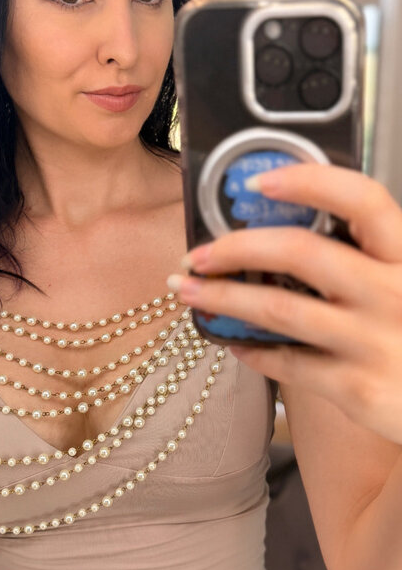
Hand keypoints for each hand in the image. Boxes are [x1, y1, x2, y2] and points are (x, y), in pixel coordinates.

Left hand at [168, 163, 401, 443]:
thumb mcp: (401, 284)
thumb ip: (362, 260)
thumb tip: (279, 237)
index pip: (363, 199)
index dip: (309, 181)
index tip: (258, 182)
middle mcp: (395, 292)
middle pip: (301, 252)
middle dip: (236, 248)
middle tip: (196, 254)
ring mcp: (376, 341)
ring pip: (280, 308)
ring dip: (223, 297)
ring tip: (187, 291)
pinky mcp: (360, 388)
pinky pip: (290, 363)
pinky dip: (253, 350)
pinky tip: (232, 343)